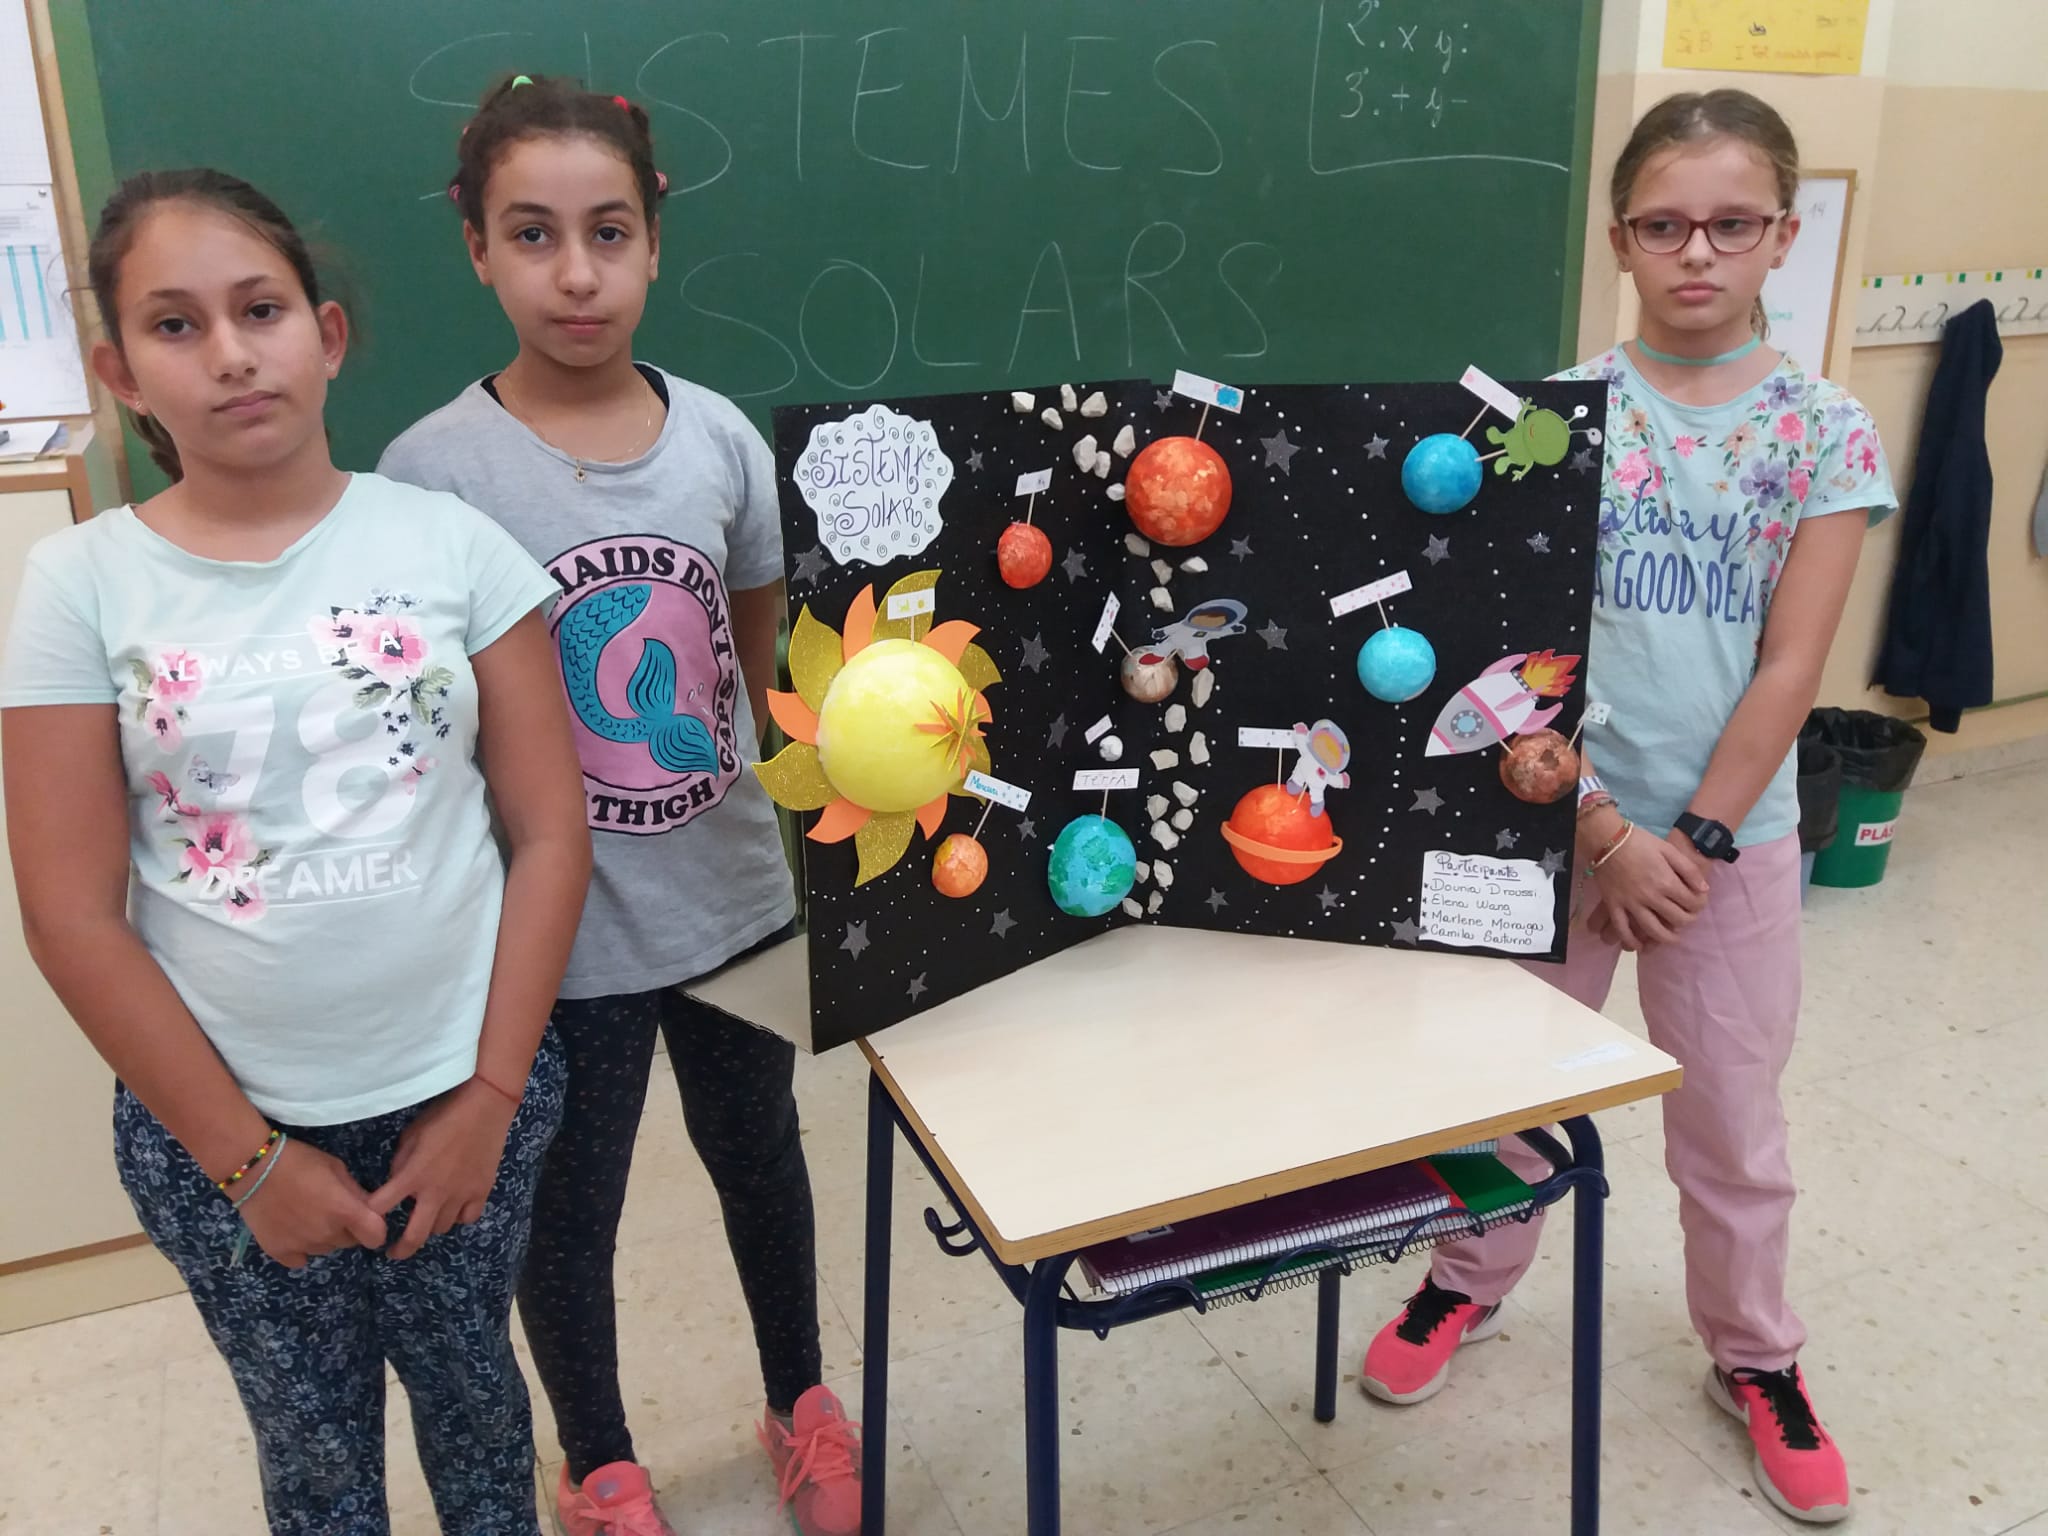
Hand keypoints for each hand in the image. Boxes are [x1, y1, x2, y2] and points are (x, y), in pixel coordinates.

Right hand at [236, 1141, 385, 1269]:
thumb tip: (370, 1207)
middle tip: (330, 1209)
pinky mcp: (280, 1253)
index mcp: (344, 1211)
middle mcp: (327, 1234)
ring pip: (326, 1249)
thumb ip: (355, 1191)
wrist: (254, 1169)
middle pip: (349, 1241)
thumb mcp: (335, 1168)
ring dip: (324, 1237)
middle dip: (347, 1229)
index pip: (375, 1236)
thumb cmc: (300, 1161)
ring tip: (307, 1215)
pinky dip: (300, 1249)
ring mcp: (303, 1246)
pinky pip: (300, 1259)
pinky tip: (292, 1230)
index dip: (375, 1230)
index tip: (368, 1222)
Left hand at [368, 1081, 517, 1259]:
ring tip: (427, 1218)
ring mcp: (461, 1195)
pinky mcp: (481, 1192)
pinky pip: (467, 1218)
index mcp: (412, 1176)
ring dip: (430, 1226)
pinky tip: (455, 1208)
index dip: (368, 1214)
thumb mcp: (412, 1134)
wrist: (485, 1108)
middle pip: (415, 1236)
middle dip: (400, 1249)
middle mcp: (435, 1193)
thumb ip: (401, 1162)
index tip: (365, 1219)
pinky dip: (459, 1217)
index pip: (381, 1206)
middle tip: (393, 1252)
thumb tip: (396, 1180)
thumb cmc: (443, 1116)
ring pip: (442, 1228)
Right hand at [1585, 826, 1711, 950]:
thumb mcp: (1668, 849)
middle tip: (1687, 918)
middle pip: (1676, 919)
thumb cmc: (1639, 841)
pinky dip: (1630, 940)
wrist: (1606, 839)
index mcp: (1666, 881)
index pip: (1692, 903)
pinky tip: (1638, 946)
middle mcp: (1651, 897)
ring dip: (1665, 938)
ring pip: (1652, 930)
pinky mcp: (1614, 906)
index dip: (1699, 905)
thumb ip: (1688, 870)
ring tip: (1671, 938)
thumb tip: (1704, 889)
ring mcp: (1631, 903)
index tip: (1698, 903)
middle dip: (1687, 920)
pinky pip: (1622, 929)